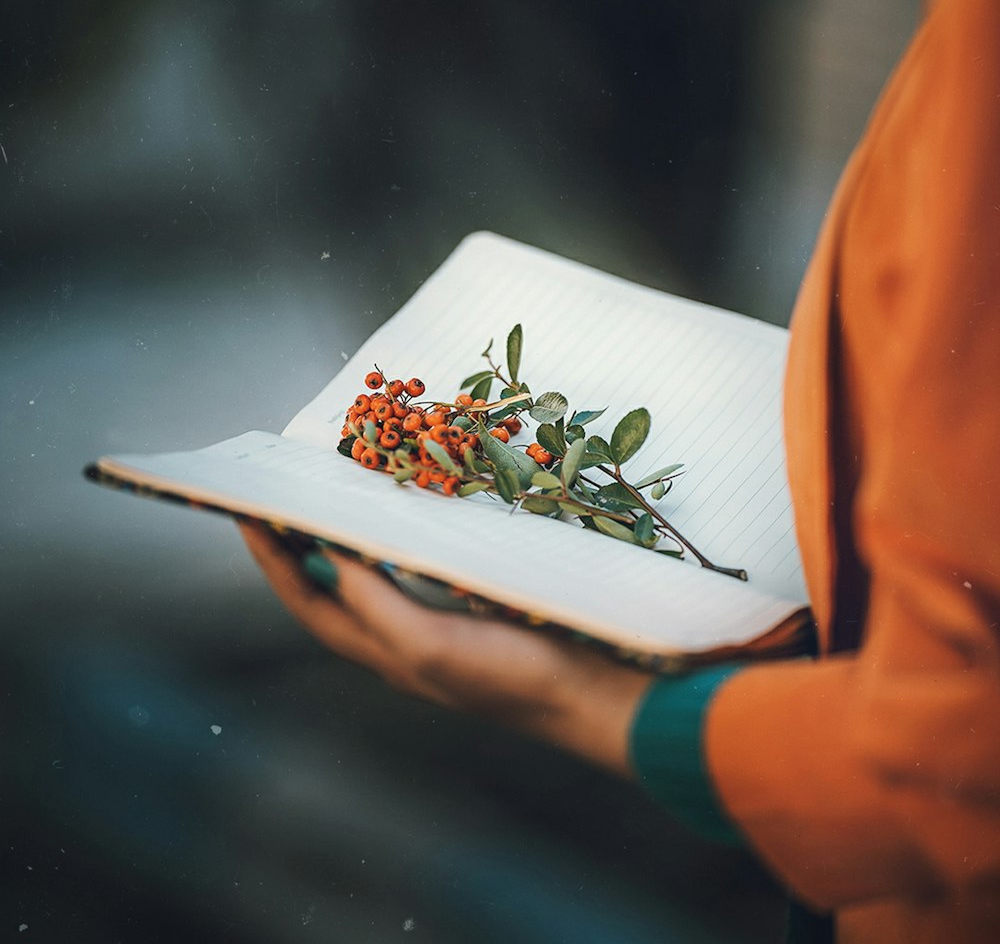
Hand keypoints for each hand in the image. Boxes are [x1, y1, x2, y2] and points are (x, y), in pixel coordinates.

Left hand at [238, 519, 651, 777]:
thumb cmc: (507, 676)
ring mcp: (436, 621)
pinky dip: (391, 539)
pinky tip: (398, 516)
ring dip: (340, 539)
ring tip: (325, 498)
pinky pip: (412, 566)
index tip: (247, 511)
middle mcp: (400, 638)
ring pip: (369, 576)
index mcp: (383, 652)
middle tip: (279, 496)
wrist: (589, 693)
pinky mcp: (469, 603)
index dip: (272, 559)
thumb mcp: (427, 643)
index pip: (308, 600)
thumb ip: (374, 601)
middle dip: (297, 545)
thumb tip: (328, 553)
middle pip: (330, 588)